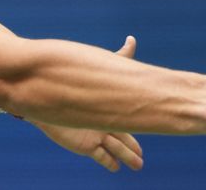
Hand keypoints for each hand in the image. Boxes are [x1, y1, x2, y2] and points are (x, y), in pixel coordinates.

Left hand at [32, 36, 143, 171]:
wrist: (49, 92)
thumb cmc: (76, 79)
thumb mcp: (100, 67)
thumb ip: (119, 56)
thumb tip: (132, 39)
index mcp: (111, 110)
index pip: (130, 121)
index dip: (142, 128)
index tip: (156, 132)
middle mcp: (105, 124)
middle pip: (125, 140)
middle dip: (135, 149)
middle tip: (145, 158)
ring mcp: (95, 135)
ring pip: (115, 150)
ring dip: (127, 157)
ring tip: (137, 165)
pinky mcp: (83, 143)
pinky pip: (99, 156)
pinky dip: (109, 162)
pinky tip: (115, 167)